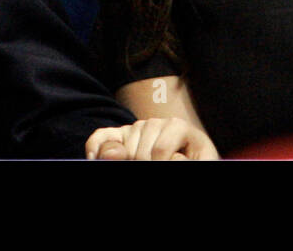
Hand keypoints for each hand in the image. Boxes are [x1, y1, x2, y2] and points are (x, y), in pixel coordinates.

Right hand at [85, 118, 219, 160]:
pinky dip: (96, 148)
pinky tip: (94, 159)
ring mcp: (137, 128)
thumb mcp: (198, 161)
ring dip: (127, 161)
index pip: (160, 151)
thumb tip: (169, 158)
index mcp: (179, 127)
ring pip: (123, 148)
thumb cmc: (193, 159)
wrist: (189, 154)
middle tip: (152, 167)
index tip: (165, 168)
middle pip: (140, 151)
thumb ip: (183, 160)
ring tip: (141, 165)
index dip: (160, 164)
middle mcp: (156, 123)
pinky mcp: (122, 134)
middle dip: (144, 164)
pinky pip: (102, 137)